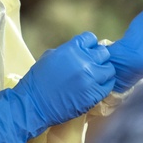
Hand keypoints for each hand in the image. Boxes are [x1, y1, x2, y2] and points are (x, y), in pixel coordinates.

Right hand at [0, 32, 114, 142]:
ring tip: (95, 78)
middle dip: (99, 58)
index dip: (89, 45)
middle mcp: (83, 61)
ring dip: (103, 72)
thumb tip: (82, 50)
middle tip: (92, 65)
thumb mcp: (50, 56)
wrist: (33, 104)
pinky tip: (96, 87)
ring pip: (109, 69)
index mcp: (71, 49)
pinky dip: (104, 85)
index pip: (91, 38)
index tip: (86, 52)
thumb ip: (69, 51)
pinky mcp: (93, 94)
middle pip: (103, 53)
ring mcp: (90, 78)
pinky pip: (108, 85)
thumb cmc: (38, 80)